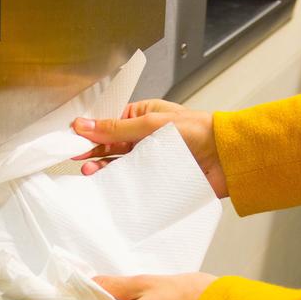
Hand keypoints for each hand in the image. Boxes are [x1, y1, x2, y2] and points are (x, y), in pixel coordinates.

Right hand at [71, 99, 228, 197]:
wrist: (227, 157)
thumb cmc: (199, 131)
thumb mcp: (152, 124)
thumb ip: (117, 127)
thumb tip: (85, 124)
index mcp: (144, 116)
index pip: (110, 122)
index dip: (91, 129)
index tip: (73, 137)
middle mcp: (145, 138)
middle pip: (111, 144)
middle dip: (93, 150)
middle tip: (77, 157)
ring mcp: (150, 159)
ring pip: (119, 163)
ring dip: (103, 167)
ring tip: (89, 171)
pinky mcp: (157, 178)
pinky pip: (133, 181)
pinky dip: (118, 182)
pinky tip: (107, 182)